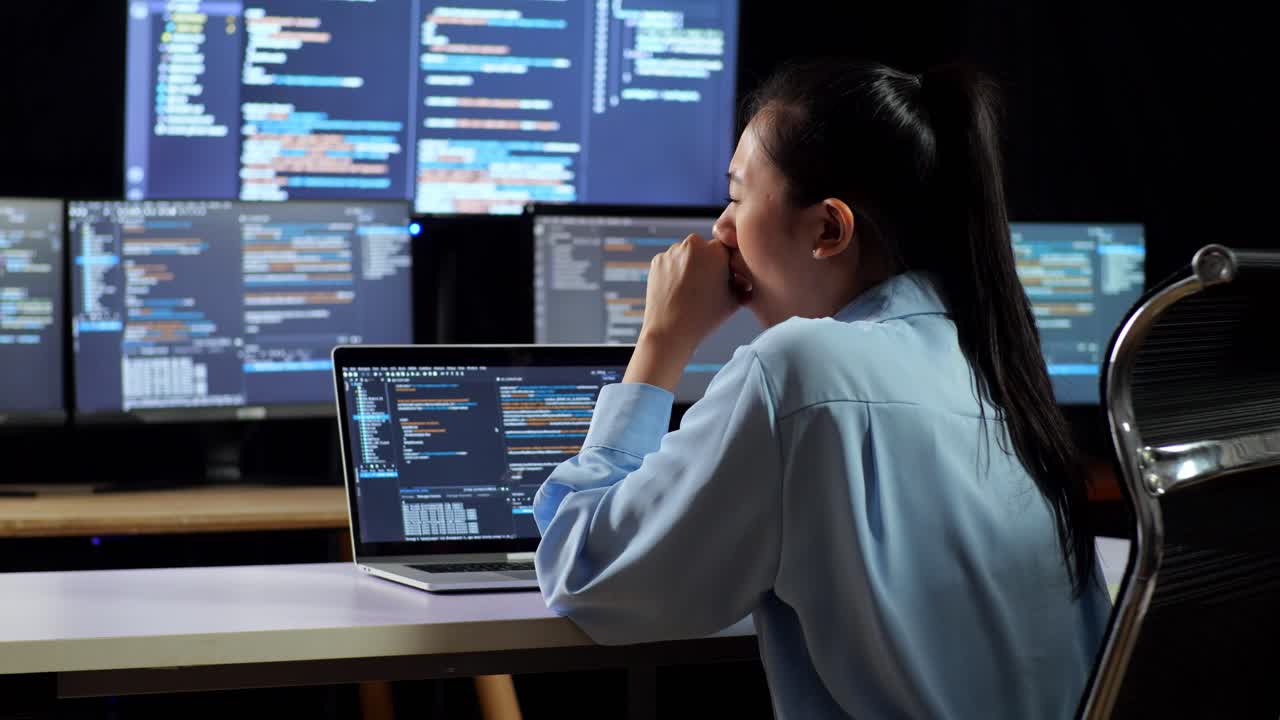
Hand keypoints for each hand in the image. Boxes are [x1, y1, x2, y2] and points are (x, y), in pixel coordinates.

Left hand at [623, 234, 744, 390]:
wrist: (670, 330)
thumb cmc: (705, 318)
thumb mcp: (734, 301)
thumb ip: (743, 285)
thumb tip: (747, 281)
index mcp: (716, 250)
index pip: (725, 249)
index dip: (726, 265)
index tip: (722, 280)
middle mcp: (693, 244)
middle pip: (704, 248)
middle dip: (706, 262)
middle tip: (705, 285)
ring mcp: (672, 251)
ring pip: (685, 254)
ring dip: (689, 265)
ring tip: (689, 291)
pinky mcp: (657, 260)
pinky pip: (670, 262)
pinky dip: (673, 272)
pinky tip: (676, 290)